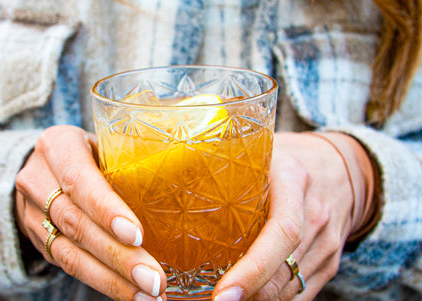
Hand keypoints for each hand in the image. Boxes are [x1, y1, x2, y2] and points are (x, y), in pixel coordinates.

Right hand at [14, 125, 165, 300]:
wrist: (41, 167)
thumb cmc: (89, 152)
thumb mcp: (104, 143)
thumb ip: (128, 161)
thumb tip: (181, 184)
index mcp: (58, 147)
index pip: (80, 181)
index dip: (107, 210)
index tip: (137, 236)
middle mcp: (38, 182)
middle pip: (78, 225)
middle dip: (118, 256)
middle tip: (153, 278)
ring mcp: (35, 216)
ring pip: (71, 254)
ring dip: (113, 280)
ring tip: (148, 295)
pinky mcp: (41, 242)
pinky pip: (71, 267)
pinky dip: (104, 283)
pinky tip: (131, 294)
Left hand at [211, 132, 371, 299]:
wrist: (341, 168)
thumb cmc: (286, 160)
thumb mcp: (260, 152)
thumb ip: (227, 164)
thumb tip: (175, 178)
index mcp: (293, 181)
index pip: (282, 233)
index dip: (253, 269)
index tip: (223, 294)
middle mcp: (316, 215)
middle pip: (285, 272)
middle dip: (249, 296)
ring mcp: (327, 242)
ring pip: (292, 289)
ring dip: (258, 300)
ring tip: (225, 298)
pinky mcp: (329, 261)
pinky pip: (301, 292)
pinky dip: (274, 299)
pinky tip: (250, 297)